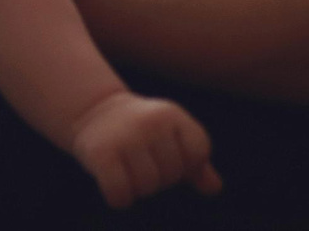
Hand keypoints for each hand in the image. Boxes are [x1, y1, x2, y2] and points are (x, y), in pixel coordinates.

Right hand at [67, 92, 222, 209]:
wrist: (94, 111)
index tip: (167, 155)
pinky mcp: (101, 153)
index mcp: (171, 114)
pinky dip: (119, 198)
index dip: (187, 164)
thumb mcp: (171, 133)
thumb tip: (214, 188)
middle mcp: (150, 122)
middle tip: (141, 160)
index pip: (197, 152)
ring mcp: (125, 137)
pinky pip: (121, 195)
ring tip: (126, 168)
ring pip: (147, 188)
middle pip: (171, 176)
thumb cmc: (141, 129)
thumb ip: (195, 159)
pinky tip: (113, 184)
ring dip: (137, 188)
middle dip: (158, 177)